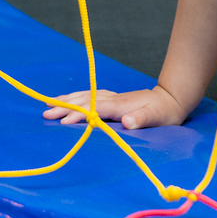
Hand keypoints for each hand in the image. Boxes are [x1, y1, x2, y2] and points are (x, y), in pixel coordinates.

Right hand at [42, 86, 186, 129]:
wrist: (171, 98)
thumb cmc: (164, 111)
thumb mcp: (158, 117)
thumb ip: (142, 118)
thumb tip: (127, 121)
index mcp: (121, 105)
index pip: (95, 109)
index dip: (80, 114)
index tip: (64, 121)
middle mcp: (114, 99)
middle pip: (85, 101)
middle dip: (65, 106)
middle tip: (45, 113)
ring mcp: (113, 97)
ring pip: (86, 96)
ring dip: (67, 100)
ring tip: (49, 104)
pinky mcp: (113, 99)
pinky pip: (90, 96)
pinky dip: (77, 97)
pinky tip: (69, 100)